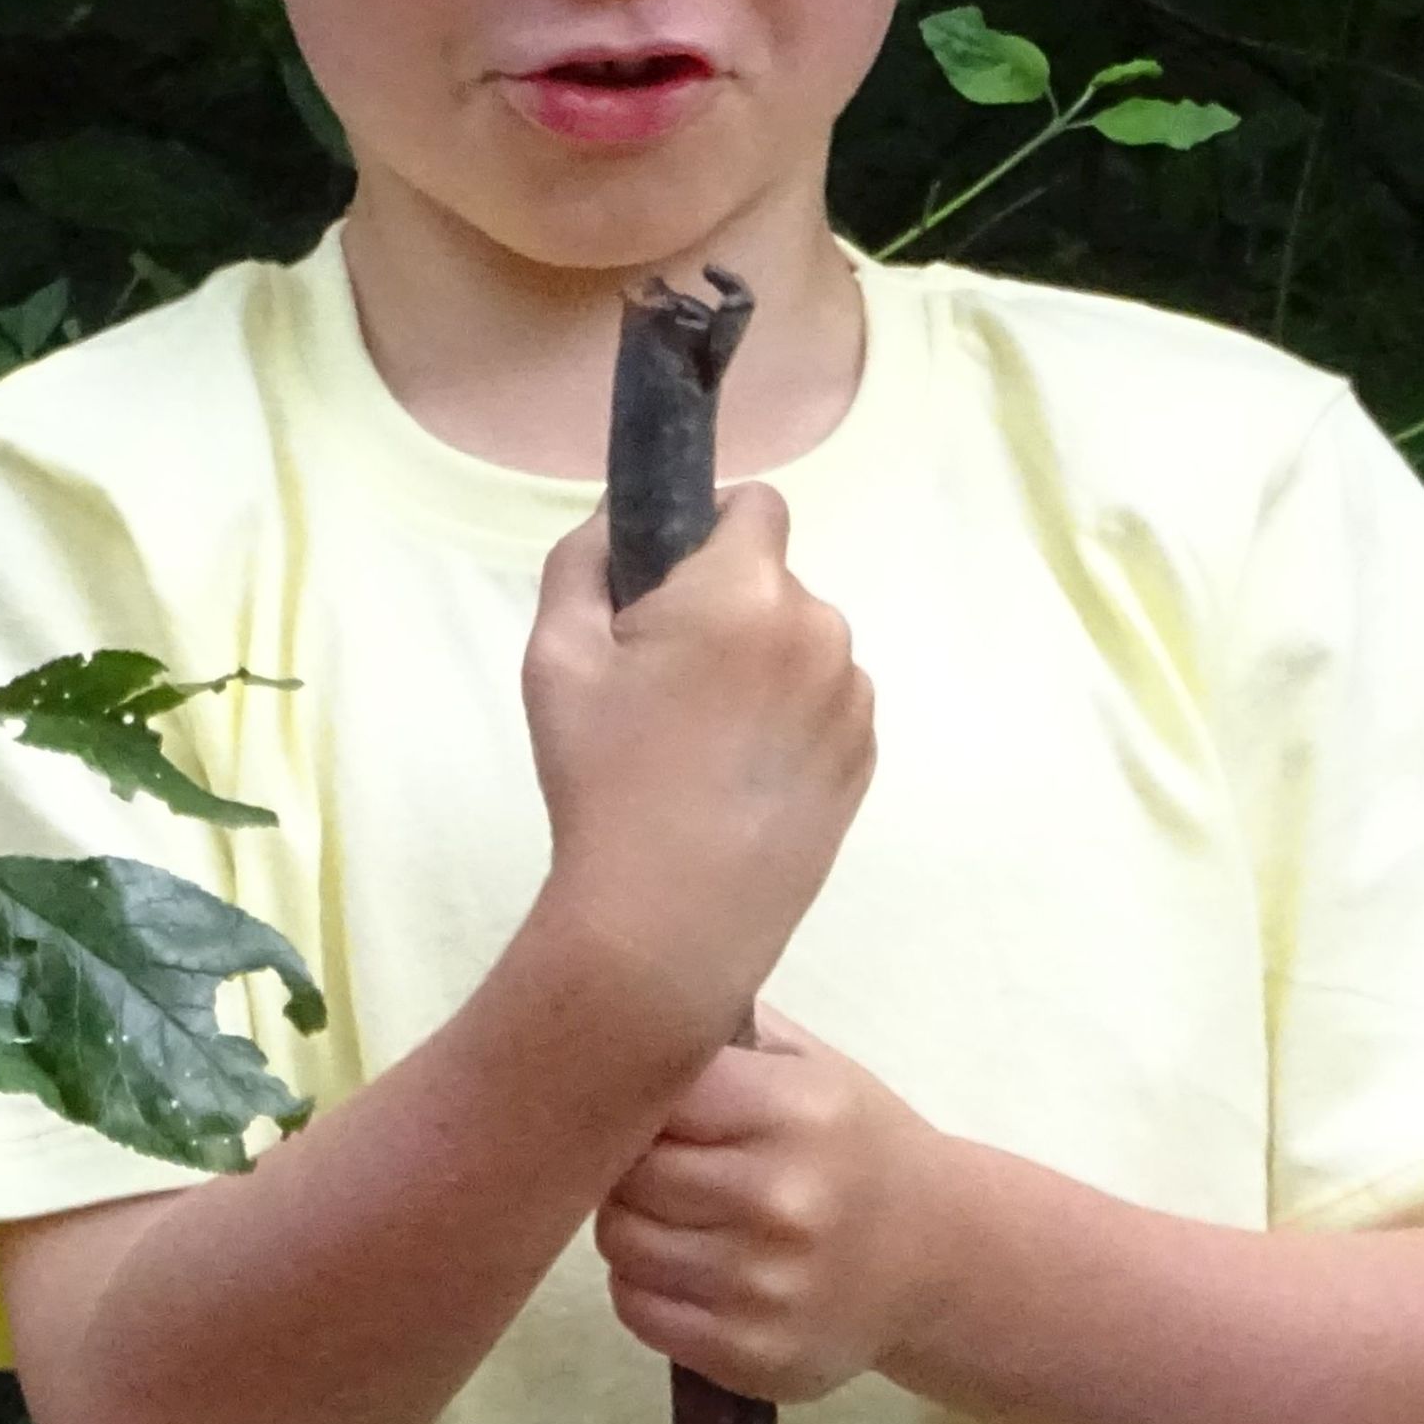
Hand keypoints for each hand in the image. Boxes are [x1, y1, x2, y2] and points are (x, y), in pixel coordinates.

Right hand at [520, 486, 873, 1058]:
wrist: (668, 919)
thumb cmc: (602, 781)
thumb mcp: (557, 656)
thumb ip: (582, 560)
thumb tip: (617, 522)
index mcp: (746, 592)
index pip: (757, 503)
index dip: (706, 529)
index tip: (666, 587)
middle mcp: (820, 630)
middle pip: (774, 582)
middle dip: (726, 610)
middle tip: (663, 685)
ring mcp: (852, 698)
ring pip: (802, 645)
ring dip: (762, 667)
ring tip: (700, 745)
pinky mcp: (865, 757)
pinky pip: (824, 704)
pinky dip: (788, 721)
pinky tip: (738, 779)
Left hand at [597, 1015, 949, 1402]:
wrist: (939, 1258)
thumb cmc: (852, 1147)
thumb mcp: (811, 1066)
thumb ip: (720, 1029)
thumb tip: (612, 996)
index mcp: (795, 1111)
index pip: (651, 1092)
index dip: (632, 1098)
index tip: (643, 1102)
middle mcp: (783, 1199)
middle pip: (627, 1175)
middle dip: (626, 1167)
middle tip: (658, 1163)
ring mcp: (767, 1286)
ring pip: (622, 1245)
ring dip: (631, 1228)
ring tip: (676, 1215)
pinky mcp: (751, 1353)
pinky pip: (638, 1310)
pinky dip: (645, 1288)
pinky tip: (689, 1269)